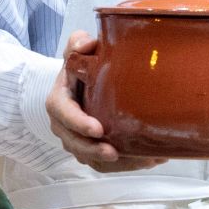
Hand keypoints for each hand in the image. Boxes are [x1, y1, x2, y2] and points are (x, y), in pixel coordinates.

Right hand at [45, 30, 164, 172]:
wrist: (78, 83)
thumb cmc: (79, 66)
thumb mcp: (76, 50)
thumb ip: (79, 43)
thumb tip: (87, 44)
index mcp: (59, 101)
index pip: (63, 114)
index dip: (78, 124)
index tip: (98, 129)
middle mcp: (64, 125)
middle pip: (75, 144)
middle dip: (94, 151)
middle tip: (115, 152)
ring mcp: (77, 140)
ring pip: (90, 159)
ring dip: (116, 163)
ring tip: (143, 160)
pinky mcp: (91, 149)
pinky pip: (104, 164)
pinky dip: (125, 165)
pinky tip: (149, 159)